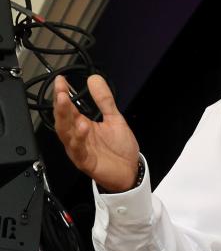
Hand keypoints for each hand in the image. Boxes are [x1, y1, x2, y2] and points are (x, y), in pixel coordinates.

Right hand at [53, 74, 140, 191]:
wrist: (130, 172)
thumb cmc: (119, 149)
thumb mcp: (114, 119)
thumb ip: (105, 100)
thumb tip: (95, 79)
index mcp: (82, 125)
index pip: (68, 107)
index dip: (63, 94)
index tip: (61, 80)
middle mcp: (78, 137)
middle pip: (63, 119)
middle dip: (60, 104)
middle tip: (60, 90)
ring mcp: (80, 149)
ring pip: (66, 133)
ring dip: (65, 118)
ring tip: (66, 103)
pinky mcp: (86, 161)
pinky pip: (78, 150)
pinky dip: (78, 139)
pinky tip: (82, 127)